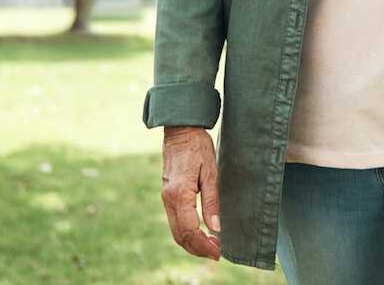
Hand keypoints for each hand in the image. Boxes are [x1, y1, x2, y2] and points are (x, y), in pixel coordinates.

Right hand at [161, 126, 220, 259]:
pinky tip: (201, 232)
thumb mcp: (210, 172)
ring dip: (192, 243)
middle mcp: (169, 200)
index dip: (204, 246)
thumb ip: (211, 201)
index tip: (218, 252)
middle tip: (216, 253)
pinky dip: (187, 232)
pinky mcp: (167, 195)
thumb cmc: (198, 148)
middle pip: (180, 236)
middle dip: (198, 249)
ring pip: (176, 231)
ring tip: (211, 246)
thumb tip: (216, 228)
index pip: (190, 231)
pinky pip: (175, 221)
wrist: (181, 130)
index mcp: (179, 195)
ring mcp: (166, 198)